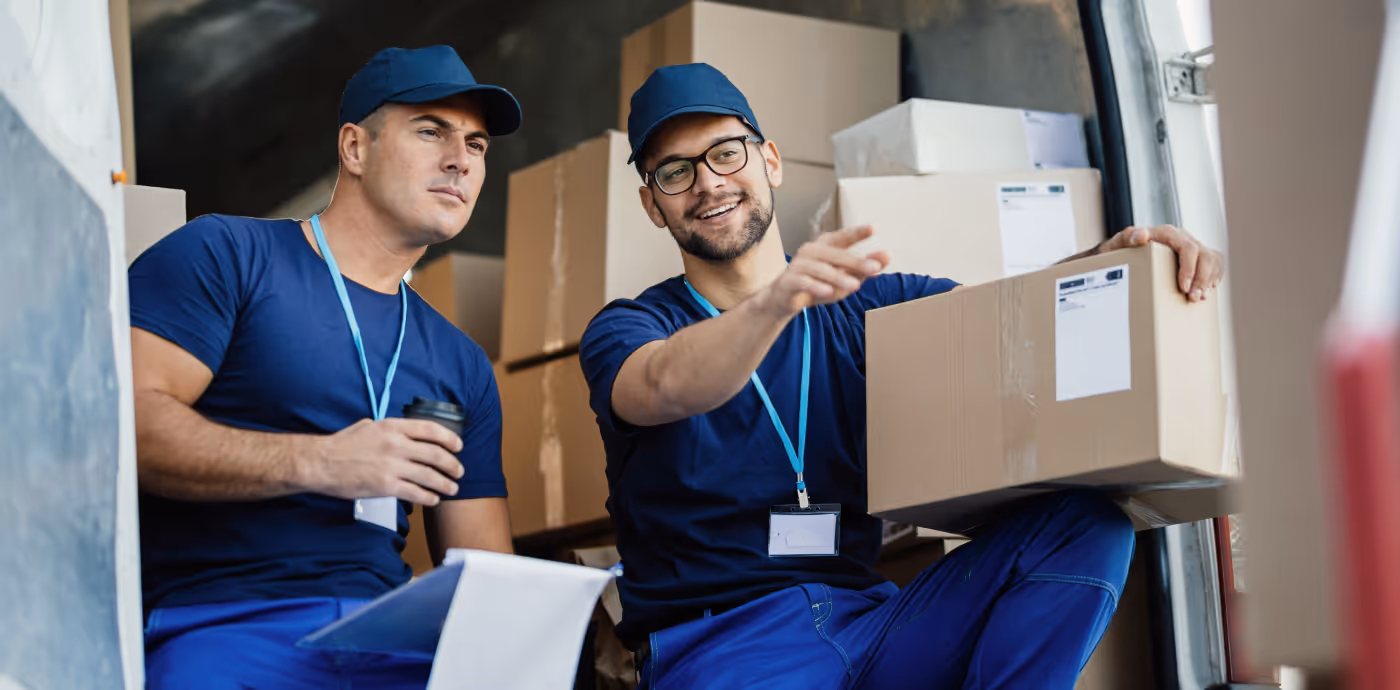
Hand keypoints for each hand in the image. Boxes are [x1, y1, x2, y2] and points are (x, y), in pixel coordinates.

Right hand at [300, 418, 465, 504]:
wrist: (319, 463)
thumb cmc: (340, 445)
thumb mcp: (367, 426)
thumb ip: (388, 429)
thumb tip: (403, 432)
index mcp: (392, 427)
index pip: (431, 430)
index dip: (449, 439)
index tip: (458, 446)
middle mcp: (396, 445)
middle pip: (436, 455)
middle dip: (453, 465)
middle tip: (459, 471)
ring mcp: (392, 466)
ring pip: (430, 476)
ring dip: (445, 484)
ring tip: (452, 488)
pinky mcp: (385, 486)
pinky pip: (415, 493)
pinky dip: (428, 497)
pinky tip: (433, 499)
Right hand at [759, 225, 890, 316]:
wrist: (785, 298)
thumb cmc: (817, 284)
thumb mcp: (842, 278)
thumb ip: (862, 269)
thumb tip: (886, 258)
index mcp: (826, 246)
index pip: (843, 237)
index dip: (857, 232)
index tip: (873, 228)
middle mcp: (812, 251)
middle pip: (836, 255)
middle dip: (856, 262)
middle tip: (874, 267)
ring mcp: (799, 264)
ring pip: (821, 269)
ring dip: (838, 278)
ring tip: (855, 286)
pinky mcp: (789, 280)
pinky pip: (803, 281)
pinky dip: (816, 287)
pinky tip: (827, 292)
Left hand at [1100, 224, 1223, 302]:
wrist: (1124, 251)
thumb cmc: (1123, 247)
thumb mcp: (1121, 242)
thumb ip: (1129, 237)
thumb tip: (1141, 237)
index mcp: (1167, 233)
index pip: (1188, 248)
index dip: (1189, 268)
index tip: (1184, 287)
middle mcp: (1182, 237)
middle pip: (1204, 255)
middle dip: (1201, 279)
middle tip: (1192, 298)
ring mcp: (1191, 246)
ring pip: (1212, 259)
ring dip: (1209, 280)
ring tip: (1199, 297)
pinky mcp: (1196, 256)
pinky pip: (1215, 263)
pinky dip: (1214, 276)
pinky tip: (1207, 289)